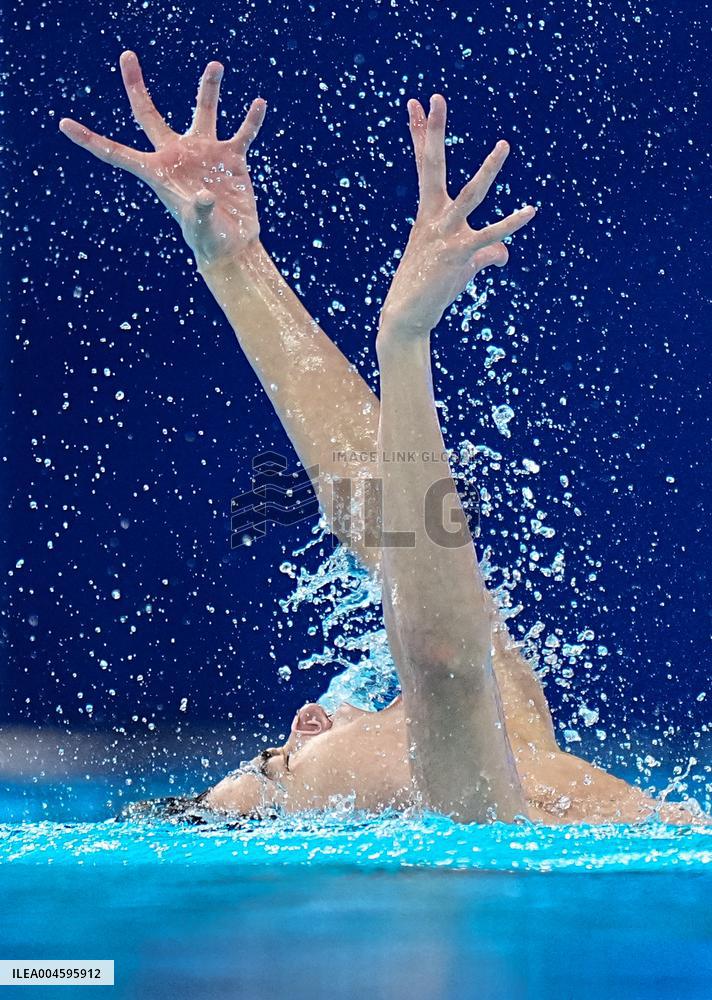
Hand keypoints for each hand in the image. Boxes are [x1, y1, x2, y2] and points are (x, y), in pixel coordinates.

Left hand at [59, 51, 265, 269]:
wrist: (232, 244)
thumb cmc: (209, 240)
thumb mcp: (201, 228)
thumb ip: (199, 212)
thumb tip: (204, 197)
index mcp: (157, 171)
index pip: (116, 153)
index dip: (90, 140)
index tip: (64, 125)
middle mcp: (176, 155)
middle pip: (149, 114)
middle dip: (136, 84)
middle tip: (126, 55)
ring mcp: (204, 153)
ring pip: (203, 112)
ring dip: (208, 89)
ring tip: (215, 65)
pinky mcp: (231, 158)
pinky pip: (242, 133)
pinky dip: (251, 119)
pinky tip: (259, 103)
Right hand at [379, 94, 535, 340]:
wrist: (406, 316)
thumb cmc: (427, 288)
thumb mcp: (455, 264)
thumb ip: (482, 252)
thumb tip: (503, 254)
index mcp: (427, 213)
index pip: (424, 165)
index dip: (420, 133)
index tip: (416, 104)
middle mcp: (434, 218)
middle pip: (433, 166)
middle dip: (433, 131)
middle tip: (435, 98)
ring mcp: (446, 235)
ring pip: (472, 195)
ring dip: (489, 170)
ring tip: (504, 145)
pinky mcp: (460, 256)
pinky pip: (493, 238)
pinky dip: (512, 225)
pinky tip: (530, 211)